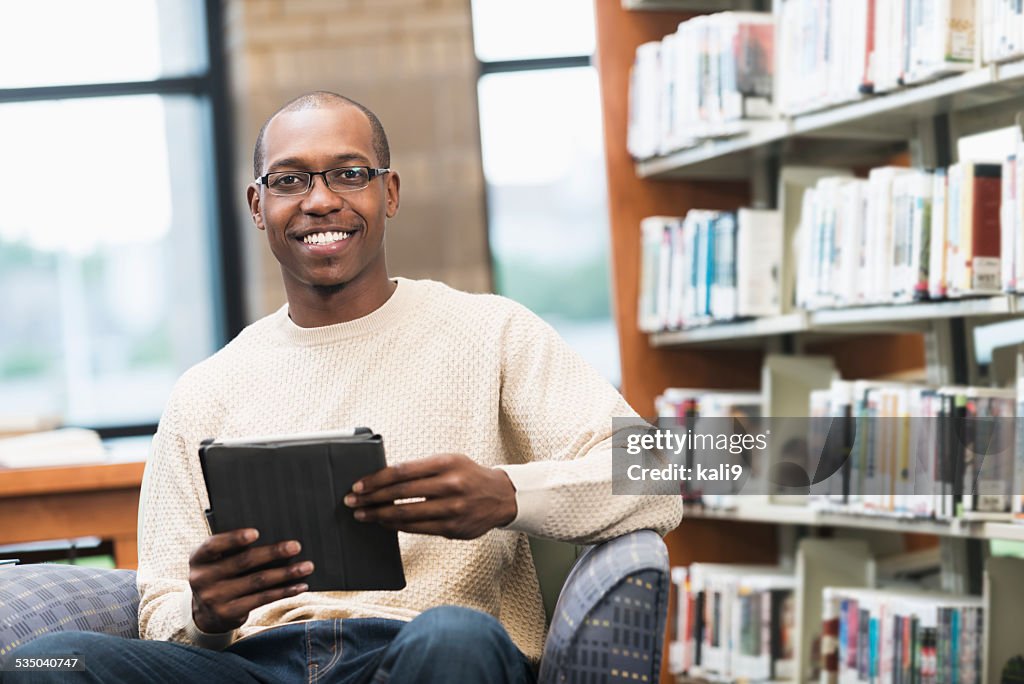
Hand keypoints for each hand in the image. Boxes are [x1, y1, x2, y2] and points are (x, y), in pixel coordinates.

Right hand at [188, 529, 314, 633]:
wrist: (206, 613)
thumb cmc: (220, 573)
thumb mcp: (216, 560)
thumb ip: (233, 549)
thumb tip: (274, 536)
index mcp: (197, 558)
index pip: (213, 545)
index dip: (234, 538)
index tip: (256, 533)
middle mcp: (202, 578)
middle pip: (243, 562)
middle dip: (273, 553)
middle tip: (296, 546)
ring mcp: (215, 598)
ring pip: (257, 581)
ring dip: (286, 573)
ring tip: (307, 566)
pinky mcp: (229, 613)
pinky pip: (262, 599)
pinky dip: (284, 591)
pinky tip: (300, 585)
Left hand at [343, 453, 516, 538]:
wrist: (500, 496)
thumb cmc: (468, 475)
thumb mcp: (449, 461)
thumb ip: (421, 468)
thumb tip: (383, 478)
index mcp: (446, 463)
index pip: (402, 471)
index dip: (376, 479)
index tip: (358, 485)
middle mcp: (450, 485)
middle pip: (401, 493)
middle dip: (372, 498)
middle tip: (352, 502)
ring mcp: (452, 509)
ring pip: (407, 514)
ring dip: (379, 516)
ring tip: (363, 515)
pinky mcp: (452, 528)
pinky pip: (417, 528)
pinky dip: (397, 526)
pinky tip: (384, 523)